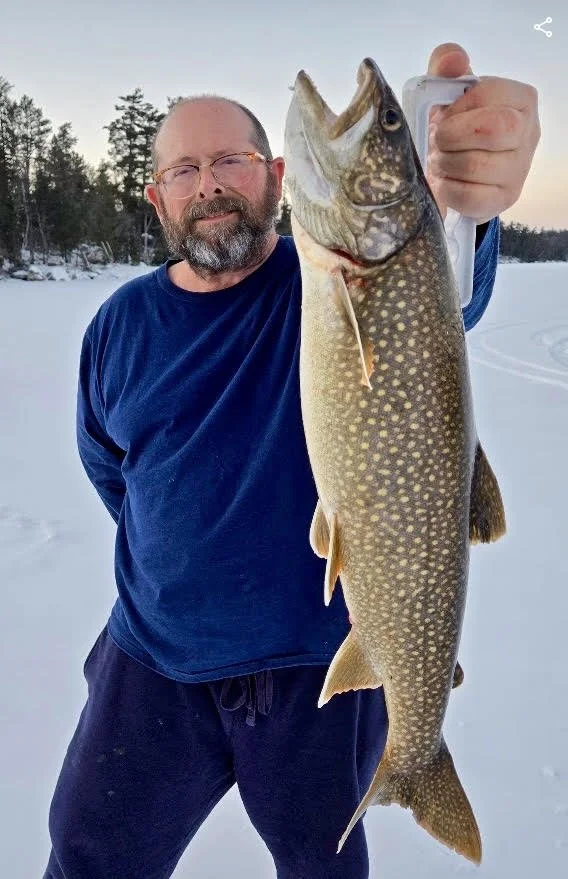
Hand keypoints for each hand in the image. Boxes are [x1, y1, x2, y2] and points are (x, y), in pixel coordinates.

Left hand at [425, 43, 540, 223]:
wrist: (452, 168)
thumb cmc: (453, 126)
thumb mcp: (446, 91)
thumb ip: (446, 66)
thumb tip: (453, 60)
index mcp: (520, 99)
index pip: (489, 93)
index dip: (457, 107)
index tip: (443, 116)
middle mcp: (529, 132)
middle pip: (492, 130)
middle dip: (452, 136)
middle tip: (438, 141)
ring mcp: (520, 169)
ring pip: (477, 166)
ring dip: (446, 164)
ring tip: (441, 161)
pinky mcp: (505, 198)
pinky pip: (470, 197)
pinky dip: (448, 190)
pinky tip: (447, 182)